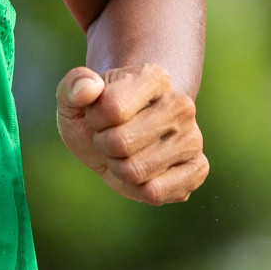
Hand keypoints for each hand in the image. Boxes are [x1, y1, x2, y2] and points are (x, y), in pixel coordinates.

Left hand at [55, 63, 208, 204]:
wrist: (116, 138)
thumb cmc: (94, 115)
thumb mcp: (73, 95)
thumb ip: (73, 84)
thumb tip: (88, 90)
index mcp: (153, 77)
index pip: (112, 109)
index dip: (95, 118)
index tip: (100, 114)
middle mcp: (181, 105)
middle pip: (122, 142)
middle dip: (105, 145)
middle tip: (111, 136)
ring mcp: (193, 138)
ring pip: (136, 170)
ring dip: (119, 167)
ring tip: (126, 153)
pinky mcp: (198, 169)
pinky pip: (157, 192)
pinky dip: (137, 189)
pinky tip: (142, 174)